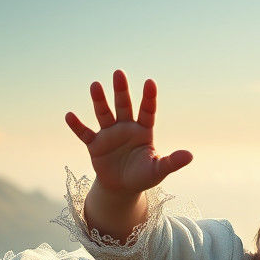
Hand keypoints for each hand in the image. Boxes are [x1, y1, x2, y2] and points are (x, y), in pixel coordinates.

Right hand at [65, 69, 191, 196]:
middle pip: (123, 105)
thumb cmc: (143, 176)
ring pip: (104, 114)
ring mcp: (109, 134)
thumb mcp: (158, 170)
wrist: (122, 187)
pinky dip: (77, 125)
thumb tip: (190, 155)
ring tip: (95, 85)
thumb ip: (172, 162)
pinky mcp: (95, 145)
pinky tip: (69, 115)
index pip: (147, 111)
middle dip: (121, 90)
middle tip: (119, 73)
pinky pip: (85, 133)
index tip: (150, 82)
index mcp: (143, 131)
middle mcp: (126, 127)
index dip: (149, 98)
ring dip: (99, 100)